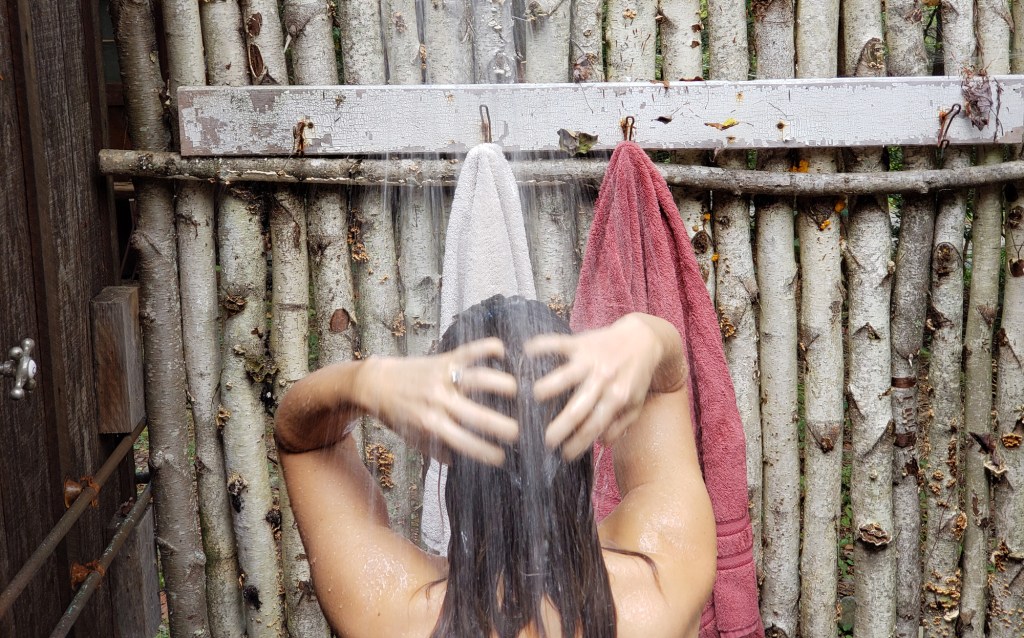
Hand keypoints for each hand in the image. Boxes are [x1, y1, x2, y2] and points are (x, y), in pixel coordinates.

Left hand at [360, 338, 517, 465]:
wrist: (374, 383)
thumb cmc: (397, 415)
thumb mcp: (413, 439)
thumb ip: (439, 451)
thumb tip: (467, 465)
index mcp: (430, 425)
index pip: (464, 442)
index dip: (486, 452)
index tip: (504, 458)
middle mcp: (438, 401)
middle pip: (476, 414)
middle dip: (502, 426)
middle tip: (522, 432)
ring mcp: (442, 377)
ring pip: (478, 379)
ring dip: (503, 385)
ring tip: (523, 392)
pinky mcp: (443, 359)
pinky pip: (469, 351)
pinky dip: (488, 348)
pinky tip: (505, 351)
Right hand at [526, 314, 668, 459]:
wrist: (644, 338)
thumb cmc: (636, 375)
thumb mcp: (636, 404)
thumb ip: (620, 426)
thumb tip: (601, 443)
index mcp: (617, 397)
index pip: (594, 426)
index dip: (578, 444)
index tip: (564, 455)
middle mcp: (603, 380)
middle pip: (577, 409)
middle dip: (559, 428)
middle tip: (545, 441)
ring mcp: (590, 360)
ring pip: (564, 376)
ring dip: (546, 388)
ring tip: (531, 400)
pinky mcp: (581, 342)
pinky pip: (558, 344)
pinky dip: (542, 347)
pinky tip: (526, 353)